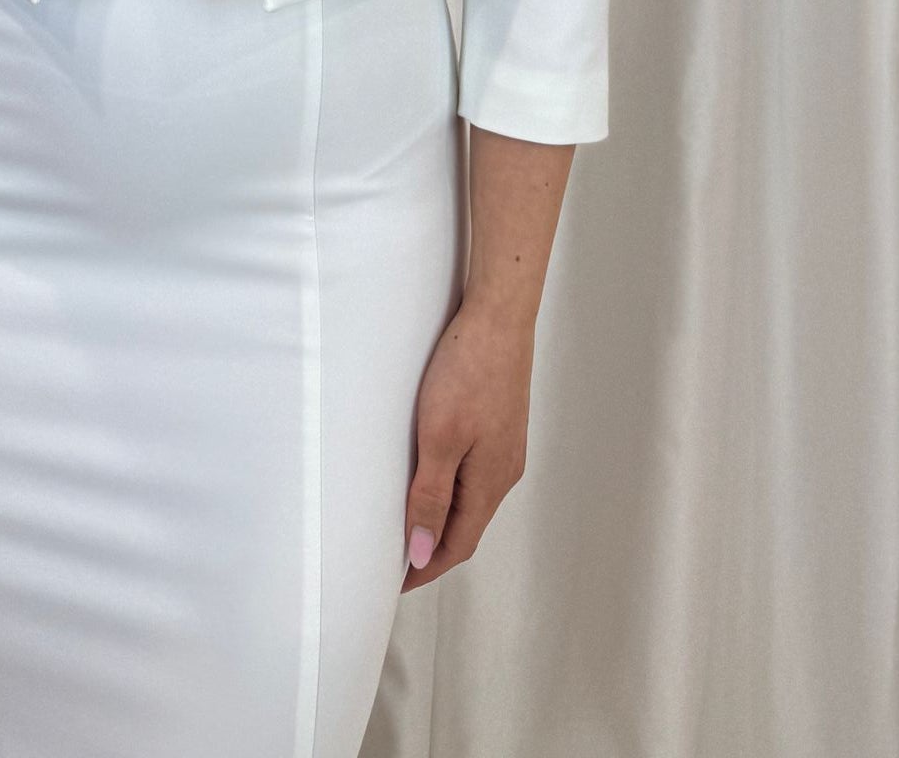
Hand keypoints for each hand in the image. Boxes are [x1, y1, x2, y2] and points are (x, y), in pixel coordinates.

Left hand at [399, 296, 533, 590]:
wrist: (499, 316)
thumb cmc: (468, 371)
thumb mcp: (439, 437)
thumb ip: (430, 496)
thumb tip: (421, 552)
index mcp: (491, 482)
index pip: (457, 544)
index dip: (426, 566)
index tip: (395, 583)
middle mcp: (504, 471)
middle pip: (467, 526)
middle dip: (433, 547)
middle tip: (394, 559)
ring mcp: (504, 446)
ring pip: (470, 498)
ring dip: (442, 517)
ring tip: (406, 523)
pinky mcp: (499, 424)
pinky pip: (473, 472)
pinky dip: (450, 488)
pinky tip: (430, 477)